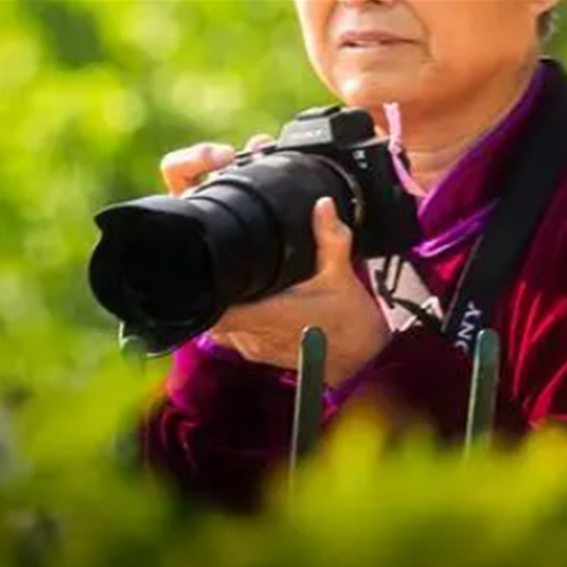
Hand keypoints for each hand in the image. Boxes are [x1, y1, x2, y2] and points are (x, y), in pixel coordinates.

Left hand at [160, 137, 390, 387]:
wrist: (362, 361)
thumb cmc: (351, 322)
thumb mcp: (341, 275)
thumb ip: (329, 238)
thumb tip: (322, 205)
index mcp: (266, 315)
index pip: (213, 309)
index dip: (203, 291)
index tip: (205, 270)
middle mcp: (254, 335)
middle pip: (211, 314)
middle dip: (214, 292)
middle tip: (222, 268)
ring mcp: (255, 347)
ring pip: (220, 326)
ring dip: (226, 307)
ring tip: (235, 283)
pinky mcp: (260, 354)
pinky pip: (234, 336)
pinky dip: (237, 320)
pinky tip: (251, 304)